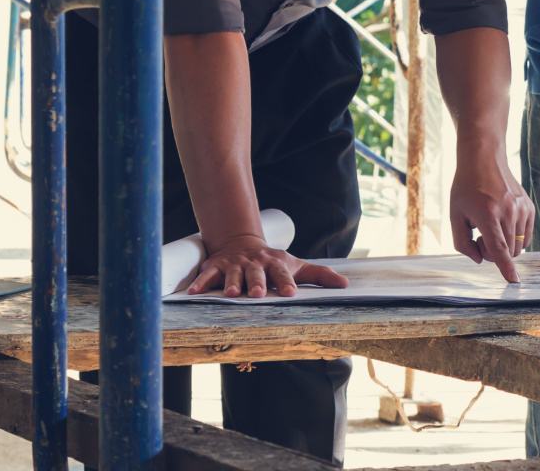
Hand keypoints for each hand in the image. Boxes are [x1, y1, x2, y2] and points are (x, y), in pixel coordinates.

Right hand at [186, 234, 348, 297]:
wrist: (242, 243)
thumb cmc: (273, 262)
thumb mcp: (297, 265)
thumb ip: (320, 275)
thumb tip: (346, 285)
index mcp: (275, 264)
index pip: (283, 274)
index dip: (286, 283)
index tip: (290, 293)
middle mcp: (255, 264)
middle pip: (257, 274)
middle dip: (258, 284)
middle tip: (259, 294)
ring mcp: (235, 265)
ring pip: (233, 275)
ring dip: (232, 284)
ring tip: (232, 295)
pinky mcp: (216, 267)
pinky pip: (207, 276)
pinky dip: (200, 284)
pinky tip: (193, 293)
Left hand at [449, 149, 535, 282]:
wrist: (484, 160)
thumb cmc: (466, 188)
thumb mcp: (455, 215)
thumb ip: (462, 242)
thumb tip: (480, 259)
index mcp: (487, 214)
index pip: (499, 247)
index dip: (505, 267)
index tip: (514, 281)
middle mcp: (508, 212)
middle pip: (508, 251)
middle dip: (492, 253)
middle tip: (479, 236)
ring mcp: (522, 209)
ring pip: (518, 246)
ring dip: (504, 245)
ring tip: (491, 226)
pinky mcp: (529, 208)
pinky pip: (526, 237)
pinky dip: (515, 239)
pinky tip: (502, 224)